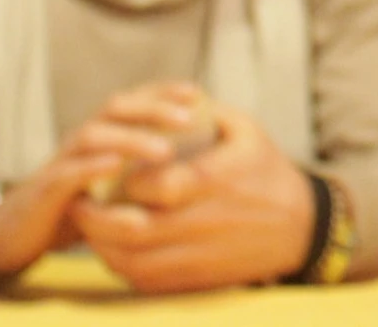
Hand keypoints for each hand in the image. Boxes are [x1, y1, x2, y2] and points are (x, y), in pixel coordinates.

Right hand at [0, 81, 206, 276]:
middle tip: (189, 118)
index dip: (162, 92)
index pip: (133, 100)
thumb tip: (195, 163)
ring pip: (94, 135)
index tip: (197, 92)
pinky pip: (68, 172)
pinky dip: (92, 167)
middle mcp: (82, 139)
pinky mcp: (46, 189)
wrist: (18, 231)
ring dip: (131, 139)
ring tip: (164, 150)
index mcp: (102, 134)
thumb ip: (146, 168)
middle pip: (116, 108)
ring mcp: (62, 161)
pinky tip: (116, 166)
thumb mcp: (115, 183)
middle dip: (154, 108)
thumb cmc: (77, 204)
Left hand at [73, 102, 313, 292]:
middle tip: (77, 201)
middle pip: (135, 230)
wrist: (300, 227)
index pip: (157, 185)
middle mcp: (205, 222)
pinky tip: (110, 247)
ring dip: (101, 245)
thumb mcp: (246, 129)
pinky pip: (144, 280)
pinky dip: (119, 266)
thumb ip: (203, 112)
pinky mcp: (194, 279)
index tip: (109, 167)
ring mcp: (198, 256)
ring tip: (86, 225)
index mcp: (216, 180)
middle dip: (96, 218)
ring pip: (133, 261)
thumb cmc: (268, 171)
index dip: (124, 180)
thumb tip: (164, 97)